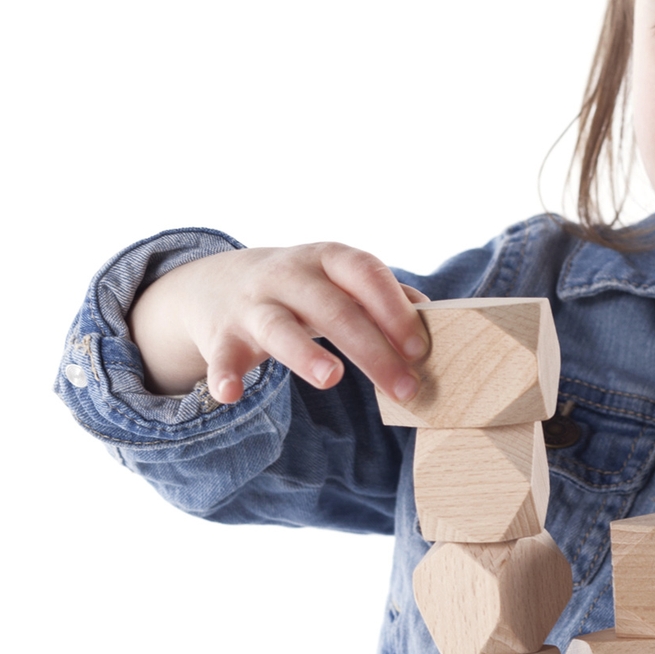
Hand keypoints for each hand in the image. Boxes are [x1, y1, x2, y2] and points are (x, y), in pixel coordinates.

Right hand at [129, 243, 430, 403]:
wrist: (217, 284)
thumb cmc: (301, 288)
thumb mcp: (340, 280)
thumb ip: (384, 296)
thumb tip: (437, 317)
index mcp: (327, 258)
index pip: (365, 274)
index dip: (393, 308)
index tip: (419, 348)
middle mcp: (288, 275)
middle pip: (332, 309)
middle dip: (371, 349)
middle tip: (405, 389)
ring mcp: (252, 305)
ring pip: (279, 328)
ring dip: (305, 353)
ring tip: (332, 379)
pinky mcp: (221, 336)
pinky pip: (222, 357)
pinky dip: (224, 375)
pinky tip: (230, 394)